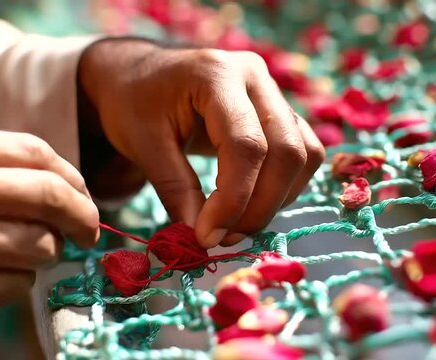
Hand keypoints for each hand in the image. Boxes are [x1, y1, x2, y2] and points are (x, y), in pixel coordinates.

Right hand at [0, 123, 98, 333]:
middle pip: (49, 197)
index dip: (74, 179)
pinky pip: (16, 286)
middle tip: (88, 233)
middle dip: (82, 218)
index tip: (84, 198)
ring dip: (42, 254)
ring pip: (40, 247)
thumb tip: (72, 190)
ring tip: (14, 254)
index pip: (37, 153)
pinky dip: (14, 283)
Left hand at [79, 39, 324, 247]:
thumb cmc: (132, 102)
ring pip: (303, 154)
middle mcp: (254, 77)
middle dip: (260, 206)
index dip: (234, 199)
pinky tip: (249, 203)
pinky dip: (283, 187)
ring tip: (233, 223)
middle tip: (223, 237)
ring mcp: (271, 91)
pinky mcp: (278, 110)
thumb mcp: (142, 144)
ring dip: (275, 200)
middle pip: (287, 151)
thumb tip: (204, 238)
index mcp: (216, 75)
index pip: (246, 145)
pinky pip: (302, 153)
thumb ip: (175, 189)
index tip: (207, 236)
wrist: (137, 74)